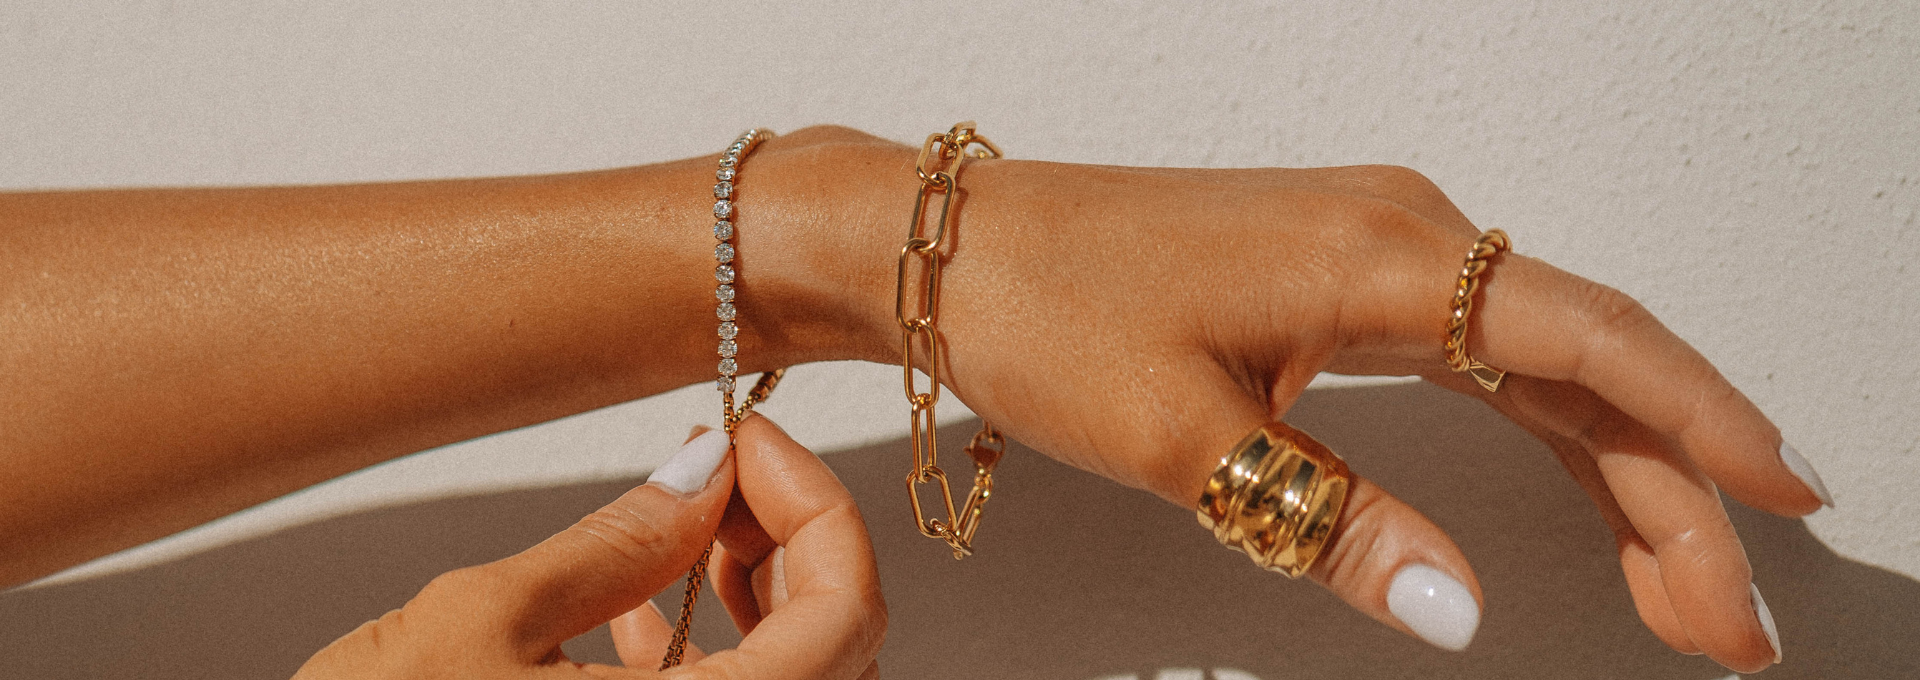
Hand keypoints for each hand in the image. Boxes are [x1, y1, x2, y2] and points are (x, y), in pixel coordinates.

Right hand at [294, 415, 882, 678]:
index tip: (750, 440)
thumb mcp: (478, 626)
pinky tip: (636, 612)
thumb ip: (613, 544)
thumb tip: (701, 471)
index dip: (815, 504)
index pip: (849, 611)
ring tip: (680, 530)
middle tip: (720, 475)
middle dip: (788, 542)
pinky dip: (708, 662)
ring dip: (753, 598)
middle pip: (834, 646)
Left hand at [745, 128, 1821, 672]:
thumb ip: (1334, 524)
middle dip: (1673, 497)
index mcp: (1381, 256)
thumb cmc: (1047, 313)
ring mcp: (1378, 245)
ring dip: (1622, 470)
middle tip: (1731, 627)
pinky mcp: (1344, 272)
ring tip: (1683, 588)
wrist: (953, 248)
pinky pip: (1486, 346)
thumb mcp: (1187, 442)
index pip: (1589, 343)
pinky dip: (1548, 421)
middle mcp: (1403, 233)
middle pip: (1589, 365)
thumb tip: (1458, 611)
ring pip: (1547, 360)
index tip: (1785, 502)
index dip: (1703, 425)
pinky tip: (1587, 485)